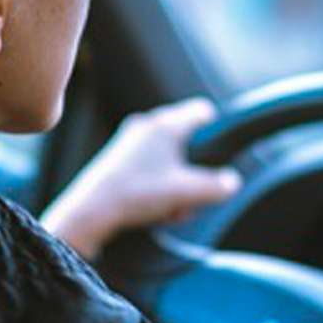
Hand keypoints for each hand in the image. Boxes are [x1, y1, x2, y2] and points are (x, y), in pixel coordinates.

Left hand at [41, 97, 242, 259]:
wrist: (91, 211)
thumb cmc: (138, 193)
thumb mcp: (187, 192)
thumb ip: (216, 186)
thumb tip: (232, 182)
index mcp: (165, 125)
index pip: (201, 111)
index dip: (217, 129)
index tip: (221, 151)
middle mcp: (146, 126)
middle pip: (186, 140)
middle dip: (194, 170)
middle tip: (194, 194)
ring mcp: (129, 142)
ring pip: (168, 158)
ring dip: (176, 183)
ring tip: (172, 208)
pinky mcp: (117, 160)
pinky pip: (149, 168)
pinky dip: (158, 186)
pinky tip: (156, 210)